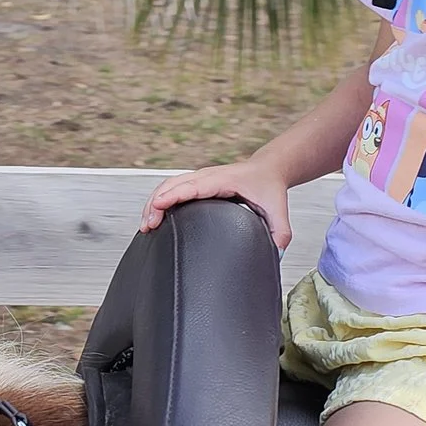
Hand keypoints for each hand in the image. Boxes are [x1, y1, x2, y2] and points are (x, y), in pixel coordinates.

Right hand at [141, 160, 293, 249]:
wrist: (268, 170)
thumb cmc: (269, 187)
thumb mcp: (278, 211)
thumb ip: (279, 233)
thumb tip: (275, 255)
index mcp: (224, 180)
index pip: (193, 186)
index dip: (173, 195)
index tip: (157, 206)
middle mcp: (208, 176)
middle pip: (173, 184)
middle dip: (156, 203)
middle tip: (148, 225)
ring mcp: (200, 178)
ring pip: (169, 185)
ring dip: (154, 201)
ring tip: (146, 224)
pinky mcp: (196, 183)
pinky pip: (172, 187)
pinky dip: (160, 199)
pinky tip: (154, 215)